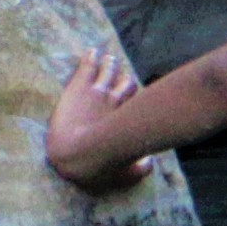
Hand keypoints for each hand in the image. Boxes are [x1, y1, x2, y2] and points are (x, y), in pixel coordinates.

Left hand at [46, 48, 148, 193]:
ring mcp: (98, 90)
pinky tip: (92, 51)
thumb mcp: (126, 174)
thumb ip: (140, 168)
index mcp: (127, 118)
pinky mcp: (79, 86)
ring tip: (110, 59)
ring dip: (110, 65)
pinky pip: (87, 65)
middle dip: (124, 79)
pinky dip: (91, 57)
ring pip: (108, 71)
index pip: (138, 100)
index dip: (136, 97)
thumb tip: (150, 163)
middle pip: (126, 82)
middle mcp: (117, 100)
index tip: (136, 96)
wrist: (76, 153)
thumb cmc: (100, 167)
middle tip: (123, 76)